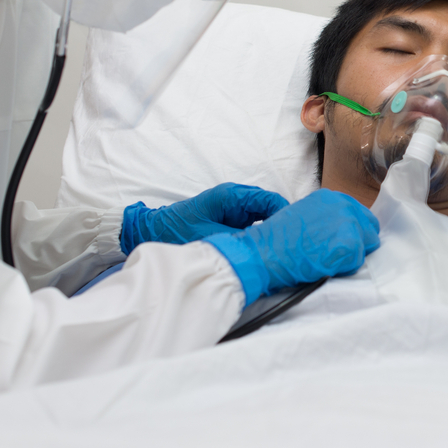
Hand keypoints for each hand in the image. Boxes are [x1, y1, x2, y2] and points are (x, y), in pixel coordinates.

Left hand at [120, 183, 288, 253]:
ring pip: (264, 217)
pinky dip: (261, 236)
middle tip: (290, 246)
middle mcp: (236, 199)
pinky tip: (264, 251)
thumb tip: (263, 247)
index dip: (285, 216)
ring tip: (280, 250)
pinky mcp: (232, 220)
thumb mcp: (209, 237)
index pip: (269, 201)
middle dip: (281, 226)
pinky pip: (254, 225)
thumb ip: (238, 240)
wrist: (152, 231)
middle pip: (270, 208)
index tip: (294, 234)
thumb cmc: (176, 231)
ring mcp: (235, 209)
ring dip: (271, 232)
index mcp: (232, 196)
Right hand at [206, 190, 380, 303]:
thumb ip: (326, 217)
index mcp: (332, 197)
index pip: (360, 214)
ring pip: (366, 246)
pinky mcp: (350, 245)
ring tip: (325, 259)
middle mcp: (344, 205)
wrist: (266, 252)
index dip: (353, 231)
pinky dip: (344, 268)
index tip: (341, 241)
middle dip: (357, 243)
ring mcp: (349, 224)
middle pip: (369, 228)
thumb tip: (339, 230)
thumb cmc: (278, 239)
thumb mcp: (304, 214)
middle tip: (334, 254)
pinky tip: (325, 265)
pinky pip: (357, 262)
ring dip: (350, 256)